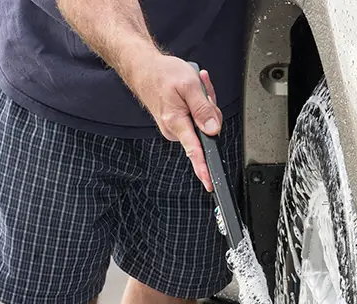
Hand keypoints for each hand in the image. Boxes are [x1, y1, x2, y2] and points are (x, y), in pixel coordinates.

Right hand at [127, 54, 223, 191]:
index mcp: (176, 122)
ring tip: (194, 87)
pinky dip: (198, 104)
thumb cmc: (162, 74)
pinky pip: (196, 118)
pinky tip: (192, 92)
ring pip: (203, 123)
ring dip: (204, 104)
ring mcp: (175, 128)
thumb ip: (203, 109)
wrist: (142, 68)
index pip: (194, 150)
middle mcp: (174, 129)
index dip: (203, 168)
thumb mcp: (189, 85)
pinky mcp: (176, 123)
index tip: (209, 182)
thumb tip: (214, 129)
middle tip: (202, 89)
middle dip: (210, 109)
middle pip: (206, 130)